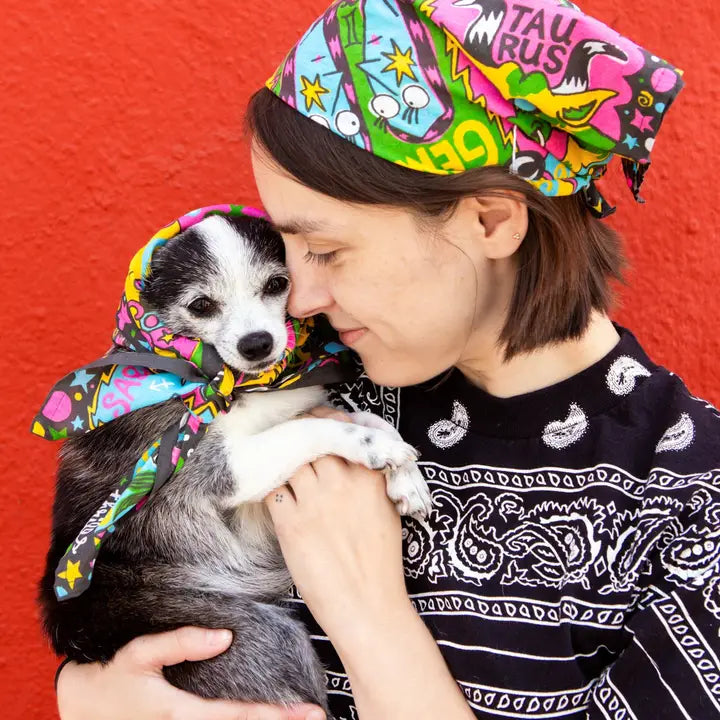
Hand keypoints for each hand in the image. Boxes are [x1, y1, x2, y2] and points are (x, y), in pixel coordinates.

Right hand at [56, 626, 325, 719]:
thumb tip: (224, 636)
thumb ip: (180, 643)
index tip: (308, 712)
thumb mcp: (140, 655)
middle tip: (316, 718)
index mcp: (181, 714)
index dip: (277, 715)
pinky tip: (261, 717)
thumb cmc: (111, 680)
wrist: (82, 707)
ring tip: (296, 717)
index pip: (239, 717)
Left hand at [264, 421, 414, 646]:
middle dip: (299, 436)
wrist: (367, 604)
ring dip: (285, 463)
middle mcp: (340, 480)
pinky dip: (272, 489)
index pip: (341, 432)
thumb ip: (371, 478)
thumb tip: (353, 456)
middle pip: (310, 440)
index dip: (324, 423)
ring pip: (290, 462)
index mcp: (369, 475)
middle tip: (291, 437)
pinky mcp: (290, 522)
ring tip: (281, 465)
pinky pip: (273, 491)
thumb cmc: (382, 560)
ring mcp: (313, 500)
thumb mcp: (387, 508)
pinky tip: (276, 495)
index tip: (315, 422)